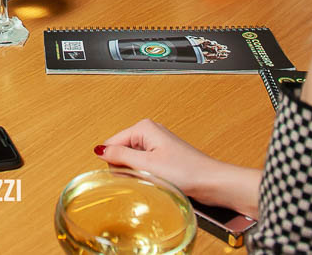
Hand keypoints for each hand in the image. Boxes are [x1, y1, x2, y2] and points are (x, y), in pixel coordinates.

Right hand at [94, 119, 261, 216]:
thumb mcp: (147, 165)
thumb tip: (100, 150)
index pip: (111, 143)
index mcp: (143, 128)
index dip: (114, 162)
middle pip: (120, 152)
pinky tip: (157, 182)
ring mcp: (155, 145)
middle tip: (143, 177)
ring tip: (153, 180)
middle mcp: (148, 133)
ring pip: (131, 161)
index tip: (126, 174)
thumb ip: (120, 156)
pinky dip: (145, 176)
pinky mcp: (161, 157)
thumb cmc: (186, 172)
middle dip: (126, 168)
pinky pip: (142, 166)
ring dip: (136, 173)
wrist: (211, 183)